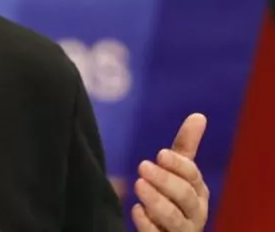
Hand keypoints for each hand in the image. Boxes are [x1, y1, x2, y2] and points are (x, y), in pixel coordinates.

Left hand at [131, 113, 209, 230]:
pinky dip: (148, 224)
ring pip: (174, 218)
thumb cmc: (174, 199)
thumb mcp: (178, 172)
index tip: (160, 153)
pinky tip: (136, 211)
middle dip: (165, 181)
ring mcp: (182, 230)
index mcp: (198, 192)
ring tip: (138, 184)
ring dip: (156, 201)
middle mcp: (194, 213)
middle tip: (142, 166)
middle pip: (185, 197)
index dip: (178, 165)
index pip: (193, 177)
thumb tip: (199, 115)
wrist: (166, 231)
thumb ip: (185, 147)